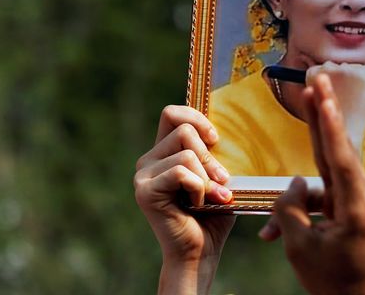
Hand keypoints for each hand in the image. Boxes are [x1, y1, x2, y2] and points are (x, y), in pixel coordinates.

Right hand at [134, 105, 234, 293]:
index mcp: (163, 152)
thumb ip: (213, 151)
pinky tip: (198, 204)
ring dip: (207, 177)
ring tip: (211, 197)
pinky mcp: (145, 190)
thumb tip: (219, 130)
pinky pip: (181, 172)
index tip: (215, 139)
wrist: (201, 250)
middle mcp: (148, 160)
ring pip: (187, 153)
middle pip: (183, 129)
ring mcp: (143, 175)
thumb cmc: (213, 213)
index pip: (172, 113)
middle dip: (210, 155)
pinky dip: (198, 188)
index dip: (195, 117)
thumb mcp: (217, 175)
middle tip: (221, 180)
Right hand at [259, 74, 364, 294]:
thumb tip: (294, 181)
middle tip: (317, 80)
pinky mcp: (356, 206)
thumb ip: (289, 207)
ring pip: (323, 180)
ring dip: (296, 197)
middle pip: (338, 150)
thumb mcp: (299, 247)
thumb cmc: (330, 280)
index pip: (339, 158)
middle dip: (323, 115)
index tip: (322, 96)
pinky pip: (325, 196)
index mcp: (356, 209)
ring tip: (274, 235)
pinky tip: (275, 236)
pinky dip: (302, 209)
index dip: (328, 125)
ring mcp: (362, 200)